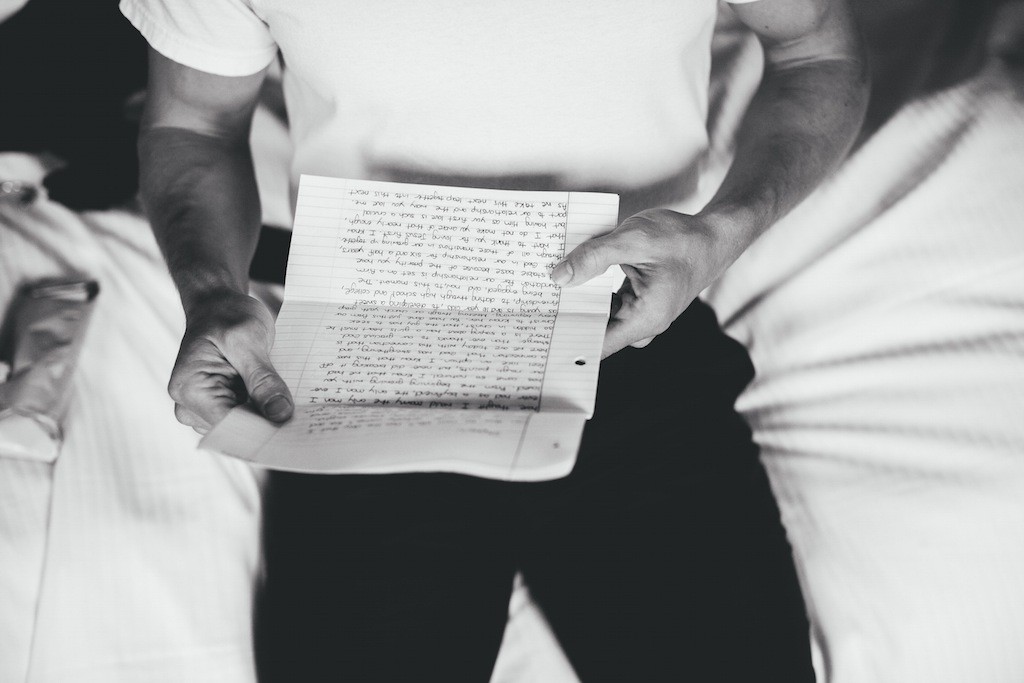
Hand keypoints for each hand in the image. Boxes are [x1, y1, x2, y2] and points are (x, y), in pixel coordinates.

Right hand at [168, 290, 292, 433]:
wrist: (218, 306)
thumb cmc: (227, 315)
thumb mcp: (248, 339)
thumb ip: (262, 378)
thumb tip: (279, 414)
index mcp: (189, 388)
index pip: (228, 424)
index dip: (262, 429)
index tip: (294, 430)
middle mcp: (189, 405)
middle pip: (236, 430)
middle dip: (268, 423)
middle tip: (303, 418)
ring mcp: (202, 409)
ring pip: (244, 426)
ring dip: (267, 416)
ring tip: (290, 401)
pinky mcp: (218, 406)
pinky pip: (245, 417)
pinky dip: (264, 409)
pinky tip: (280, 399)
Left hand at [550, 209, 733, 357]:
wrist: (714, 237)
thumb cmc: (681, 238)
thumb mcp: (633, 240)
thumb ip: (594, 258)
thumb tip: (558, 277)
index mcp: (645, 318)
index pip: (598, 344)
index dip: (569, 342)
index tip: (540, 339)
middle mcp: (643, 323)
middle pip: (595, 331)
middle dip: (567, 319)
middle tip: (532, 309)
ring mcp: (641, 314)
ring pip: (600, 316)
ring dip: (578, 304)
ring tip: (545, 294)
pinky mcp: (638, 302)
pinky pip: (608, 304)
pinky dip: (592, 292)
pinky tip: (572, 278)